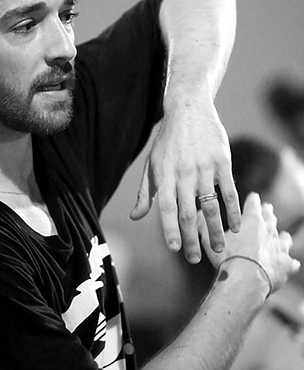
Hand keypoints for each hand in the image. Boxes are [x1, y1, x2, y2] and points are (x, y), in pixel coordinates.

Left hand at [130, 94, 240, 262]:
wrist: (188, 110)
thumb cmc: (167, 141)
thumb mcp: (151, 164)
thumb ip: (145, 192)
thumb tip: (135, 217)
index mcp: (164, 175)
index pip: (165, 208)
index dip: (170, 229)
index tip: (175, 249)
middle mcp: (183, 173)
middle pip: (187, 212)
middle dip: (191, 239)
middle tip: (195, 259)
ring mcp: (204, 167)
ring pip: (209, 205)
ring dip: (214, 230)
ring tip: (219, 249)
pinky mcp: (222, 162)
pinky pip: (229, 191)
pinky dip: (232, 211)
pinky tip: (235, 227)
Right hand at [200, 192, 300, 294]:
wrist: (246, 280)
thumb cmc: (227, 258)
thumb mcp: (208, 238)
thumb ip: (202, 223)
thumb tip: (197, 212)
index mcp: (251, 220)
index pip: (253, 204)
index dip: (253, 200)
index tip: (253, 197)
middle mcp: (268, 230)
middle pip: (270, 218)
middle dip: (268, 213)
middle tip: (268, 209)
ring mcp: (279, 247)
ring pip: (284, 238)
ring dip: (281, 236)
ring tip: (282, 235)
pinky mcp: (285, 265)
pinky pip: (290, 262)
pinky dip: (289, 262)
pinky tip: (292, 263)